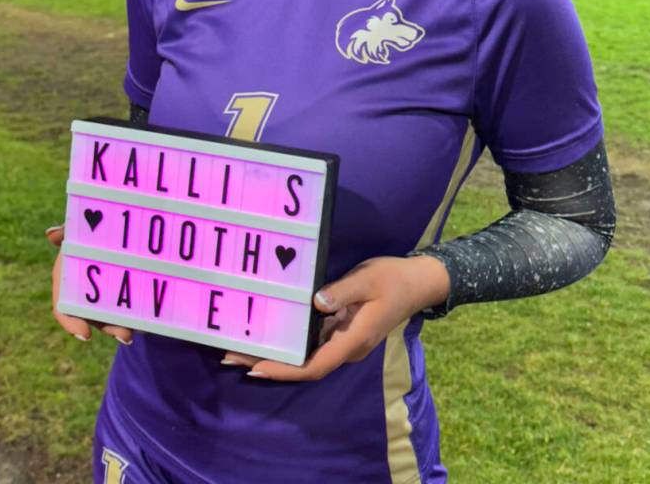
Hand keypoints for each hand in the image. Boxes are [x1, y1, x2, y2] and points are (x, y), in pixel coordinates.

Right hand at [46, 225, 132, 344]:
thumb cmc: (91, 225)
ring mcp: (103, 294)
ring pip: (110, 317)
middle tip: (125, 335)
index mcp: (68, 277)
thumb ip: (69, 230)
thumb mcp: (81, 227)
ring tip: (140, 329)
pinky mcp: (124, 292)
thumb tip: (50, 234)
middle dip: (108, 328)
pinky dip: (138, 316)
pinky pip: (128, 308)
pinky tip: (152, 321)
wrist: (118, 225)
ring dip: (123, 327)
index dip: (71, 322)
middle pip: (92, 317)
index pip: (64, 306)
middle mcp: (83, 291)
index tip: (85, 334)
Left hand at [221, 255, 448, 381]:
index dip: (283, 370)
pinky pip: (313, 343)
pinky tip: (273, 333)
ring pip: (307, 356)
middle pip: (304, 366)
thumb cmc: (392, 279)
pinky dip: (291, 342)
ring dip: (277, 354)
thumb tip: (316, 302)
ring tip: (241, 347)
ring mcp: (345, 341)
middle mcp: (347, 347)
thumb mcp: (367, 279)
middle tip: (231, 357)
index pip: (313, 366)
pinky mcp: (343, 330)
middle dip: (269, 364)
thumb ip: (342, 292)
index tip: (255, 368)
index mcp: (353, 340)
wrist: (418, 283)